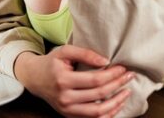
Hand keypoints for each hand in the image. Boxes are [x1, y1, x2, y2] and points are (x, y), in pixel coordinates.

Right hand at [14, 46, 133, 117]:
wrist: (34, 78)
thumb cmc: (51, 63)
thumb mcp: (64, 52)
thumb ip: (84, 53)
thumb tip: (105, 61)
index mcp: (63, 79)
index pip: (95, 79)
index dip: (112, 74)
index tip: (123, 68)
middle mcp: (65, 97)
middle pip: (99, 94)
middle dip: (118, 85)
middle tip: (129, 77)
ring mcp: (67, 109)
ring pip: (98, 111)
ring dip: (117, 103)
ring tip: (126, 92)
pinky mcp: (69, 115)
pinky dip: (108, 114)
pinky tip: (117, 105)